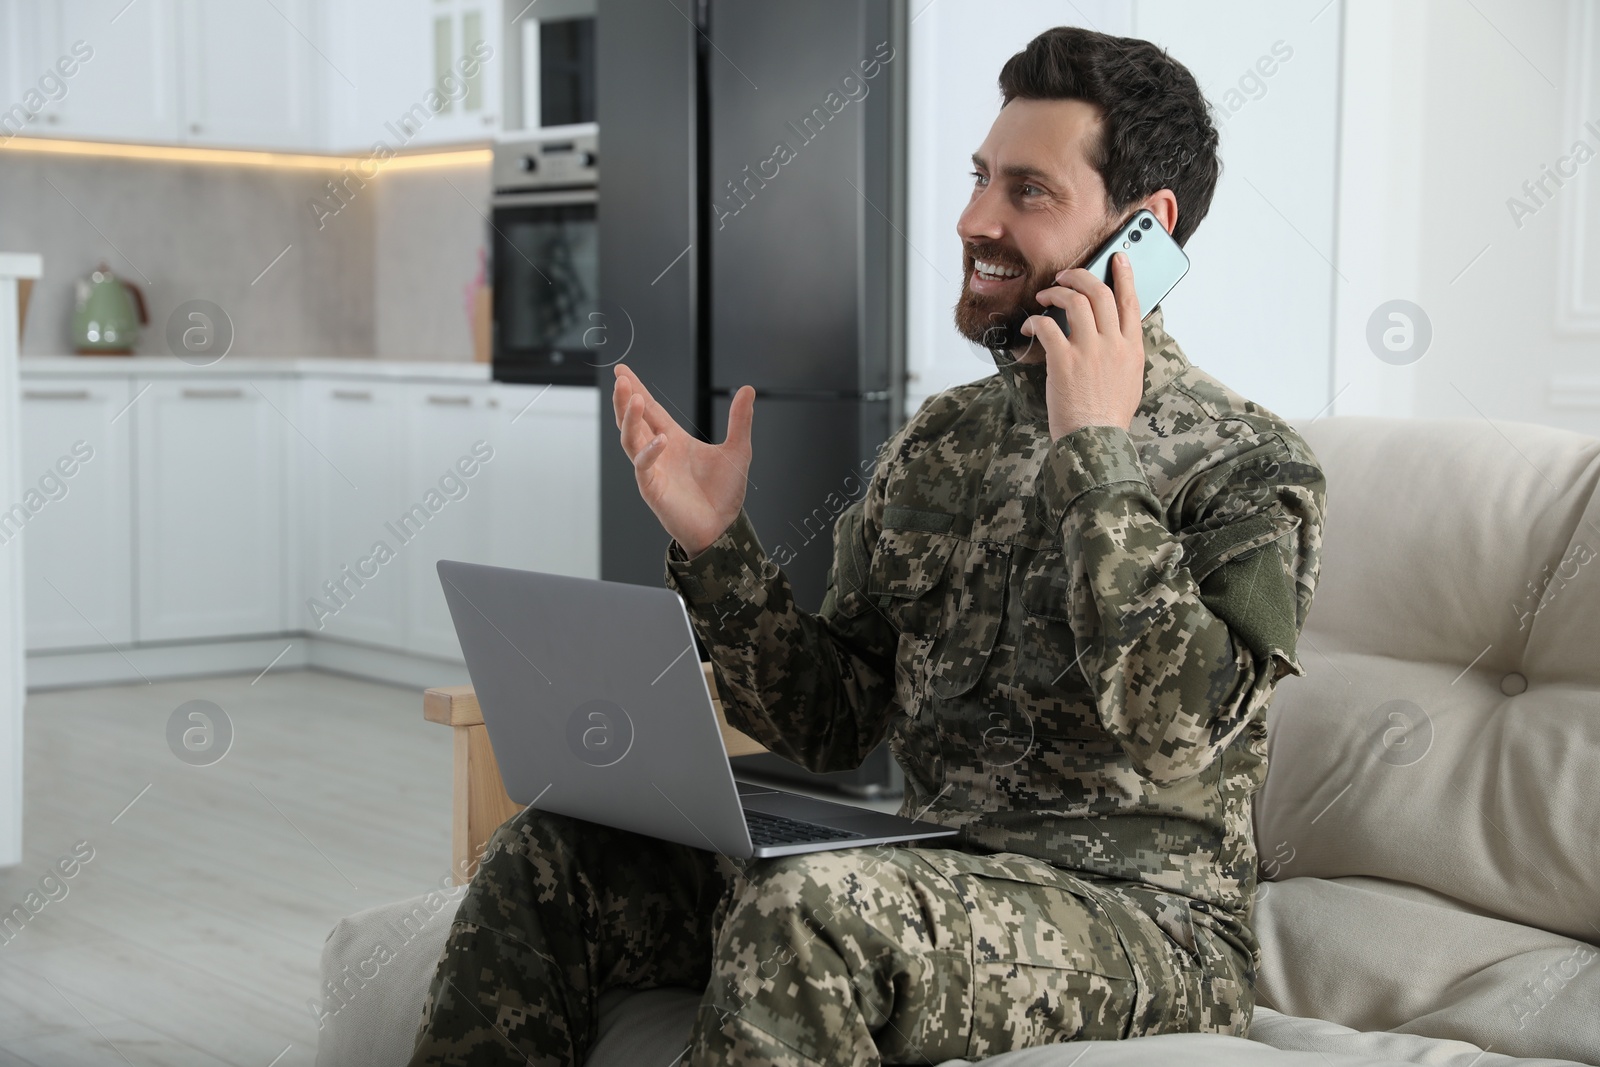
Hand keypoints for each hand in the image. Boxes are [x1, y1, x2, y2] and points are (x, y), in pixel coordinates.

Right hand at [612, 364, 754, 557]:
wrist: (723, 527)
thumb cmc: (724, 493)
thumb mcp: (738, 450)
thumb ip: (740, 420)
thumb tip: (748, 389)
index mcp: (673, 439)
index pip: (650, 409)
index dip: (637, 390)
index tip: (622, 369)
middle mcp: (659, 452)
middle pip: (633, 420)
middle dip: (624, 398)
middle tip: (621, 378)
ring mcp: (653, 470)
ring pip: (630, 439)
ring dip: (629, 419)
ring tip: (633, 398)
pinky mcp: (653, 489)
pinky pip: (644, 467)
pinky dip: (650, 452)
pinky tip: (661, 441)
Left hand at [1020, 251, 1145, 440]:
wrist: (1095, 439)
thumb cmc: (1109, 415)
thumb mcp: (1130, 379)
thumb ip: (1125, 352)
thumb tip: (1115, 332)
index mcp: (1133, 348)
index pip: (1132, 301)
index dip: (1124, 275)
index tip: (1117, 258)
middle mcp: (1113, 344)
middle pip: (1100, 293)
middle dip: (1080, 276)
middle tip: (1065, 275)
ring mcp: (1089, 351)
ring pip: (1075, 302)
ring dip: (1056, 292)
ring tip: (1044, 295)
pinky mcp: (1064, 361)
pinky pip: (1048, 326)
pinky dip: (1035, 320)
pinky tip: (1029, 326)